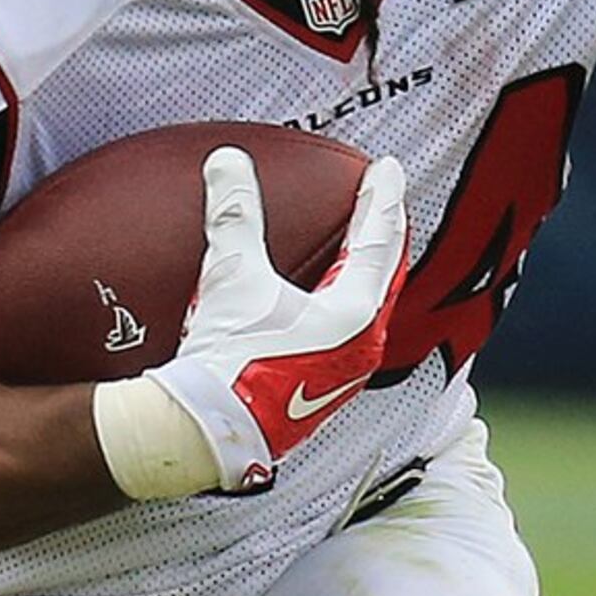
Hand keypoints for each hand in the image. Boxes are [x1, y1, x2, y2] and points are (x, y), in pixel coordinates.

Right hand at [108, 149, 409, 496]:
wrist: (209, 433)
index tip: (385, 169)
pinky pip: (348, 335)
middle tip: (385, 204)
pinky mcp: (321, 392)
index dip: (380, 198)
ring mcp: (345, 373)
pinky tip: (325, 308)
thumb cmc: (229, 360)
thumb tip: (227, 161)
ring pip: (370, 309)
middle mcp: (362, 345)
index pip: (377, 239)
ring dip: (368, 274)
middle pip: (385, 275)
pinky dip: (345, 306)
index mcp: (354, 313)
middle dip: (385, 236)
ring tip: (362, 252)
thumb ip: (234, 215)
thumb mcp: (232, 277)